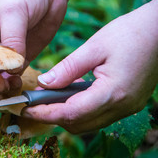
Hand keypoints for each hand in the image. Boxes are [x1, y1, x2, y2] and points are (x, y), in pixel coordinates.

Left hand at [22, 0, 157, 133]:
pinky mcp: (129, 103)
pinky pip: (98, 115)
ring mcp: (128, 108)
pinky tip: (71, 92)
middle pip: (78, 124)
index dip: (45, 114)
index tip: (26, 110)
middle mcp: (122, 107)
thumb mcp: (94, 47)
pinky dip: (80, 109)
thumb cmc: (131, 33)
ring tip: (49, 97)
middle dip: (52, 116)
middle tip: (34, 102)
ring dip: (66, 114)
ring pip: (88, 123)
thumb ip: (67, 68)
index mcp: (113, 93)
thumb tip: (43, 84)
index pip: (70, 114)